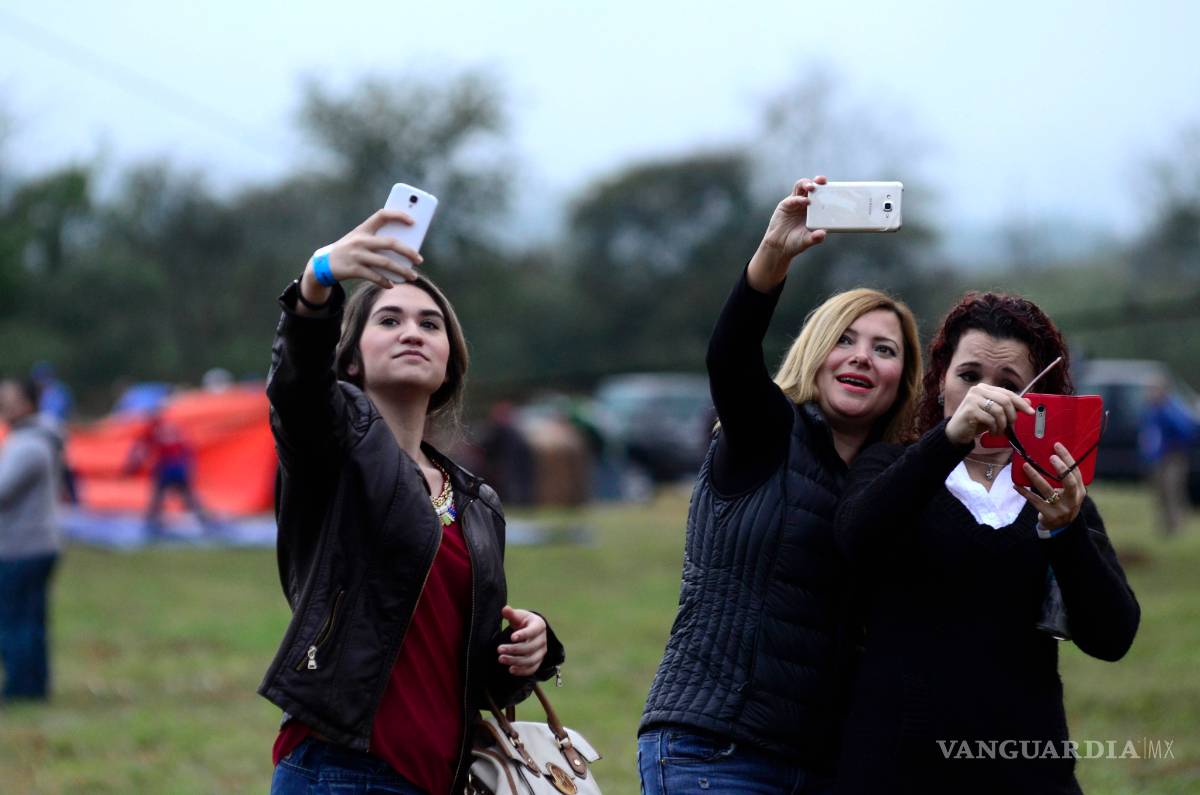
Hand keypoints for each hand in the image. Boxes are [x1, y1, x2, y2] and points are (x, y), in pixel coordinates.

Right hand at [301, 209, 424, 297]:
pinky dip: (385, 282)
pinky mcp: (353, 269)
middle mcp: (360, 240)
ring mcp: (357, 255)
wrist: (324, 263)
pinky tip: (392, 284)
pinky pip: (374, 277)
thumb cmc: (349, 250)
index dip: (398, 215)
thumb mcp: (359, 239)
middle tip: (419, 259)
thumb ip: (378, 240)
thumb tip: (405, 249)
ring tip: (412, 277)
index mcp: (363, 229)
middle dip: (408, 251)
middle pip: (390, 243)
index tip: (413, 221)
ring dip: (401, 271)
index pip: (382, 215)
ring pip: (385, 263)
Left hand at [497, 606, 547, 676]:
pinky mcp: (538, 661)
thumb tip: (505, 609)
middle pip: (530, 648)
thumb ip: (511, 613)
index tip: (511, 637)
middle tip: (499, 649)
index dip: (523, 635)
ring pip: (530, 660)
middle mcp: (543, 640)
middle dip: (514, 650)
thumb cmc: (524, 621)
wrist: (532, 631)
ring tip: (501, 659)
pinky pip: (532, 668)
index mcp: (539, 626)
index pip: (533, 631)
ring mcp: (541, 652)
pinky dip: (522, 671)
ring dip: (515, 661)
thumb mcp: (518, 616)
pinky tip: (510, 669)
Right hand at [761, 176, 828, 258]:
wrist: (778, 246)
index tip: (835, 187)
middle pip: (813, 186)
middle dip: (818, 181)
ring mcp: (796, 202)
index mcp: (816, 210)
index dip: (828, 189)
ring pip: (801, 187)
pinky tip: (804, 201)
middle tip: (822, 181)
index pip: (823, 195)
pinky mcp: (786, 204)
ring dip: (807, 184)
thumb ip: (815, 238)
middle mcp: (807, 204)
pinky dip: (799, 198)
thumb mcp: (807, 241)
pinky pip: (793, 198)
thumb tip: (822, 234)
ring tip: (812, 187)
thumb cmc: (796, 242)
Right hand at [944, 384, 1034, 444]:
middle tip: (1010, 425)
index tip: (1030, 412)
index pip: (1007, 393)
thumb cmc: (976, 421)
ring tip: (999, 431)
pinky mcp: (970, 410)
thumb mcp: (994, 413)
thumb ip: (1009, 406)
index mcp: (984, 388)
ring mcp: (972, 399)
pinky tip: (992, 432)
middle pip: (1005, 401)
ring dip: (1002, 424)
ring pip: (999, 411)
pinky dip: (995, 428)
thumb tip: (1028, 402)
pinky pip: (990, 419)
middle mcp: (977, 390)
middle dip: (1011, 415)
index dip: (1021, 403)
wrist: (956, 432)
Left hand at [1016, 442, 1084, 530]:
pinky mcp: (1049, 515)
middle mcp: (1073, 500)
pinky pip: (1034, 501)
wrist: (1061, 527)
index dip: (1068, 458)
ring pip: (1048, 490)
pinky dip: (1025, 492)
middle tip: (1051, 457)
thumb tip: (1047, 456)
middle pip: (1070, 482)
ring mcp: (1061, 509)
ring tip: (1026, 465)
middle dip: (1061, 469)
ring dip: (1035, 476)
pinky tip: (1016, 485)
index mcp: (1080, 491)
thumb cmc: (1063, 503)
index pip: (1076, 472)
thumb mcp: (1069, 492)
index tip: (1057, 446)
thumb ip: (1064, 479)